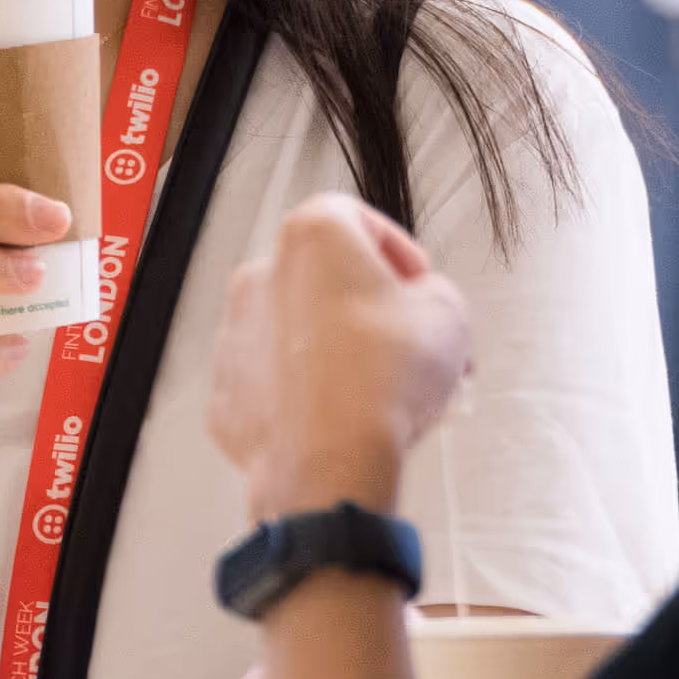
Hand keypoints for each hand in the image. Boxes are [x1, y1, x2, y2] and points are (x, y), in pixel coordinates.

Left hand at [209, 194, 473, 517]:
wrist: (333, 460)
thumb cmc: (383, 380)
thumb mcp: (449, 315)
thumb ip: (435, 294)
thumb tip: (424, 305)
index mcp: (312, 238)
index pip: (356, 219)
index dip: (396, 250)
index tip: (417, 279)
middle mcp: (261, 276)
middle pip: (322, 279)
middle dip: (367, 306)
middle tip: (409, 340)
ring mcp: (236, 336)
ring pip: (294, 331)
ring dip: (334, 349)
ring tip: (381, 387)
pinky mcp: (228, 394)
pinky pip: (273, 383)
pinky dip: (303, 394)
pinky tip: (343, 415)